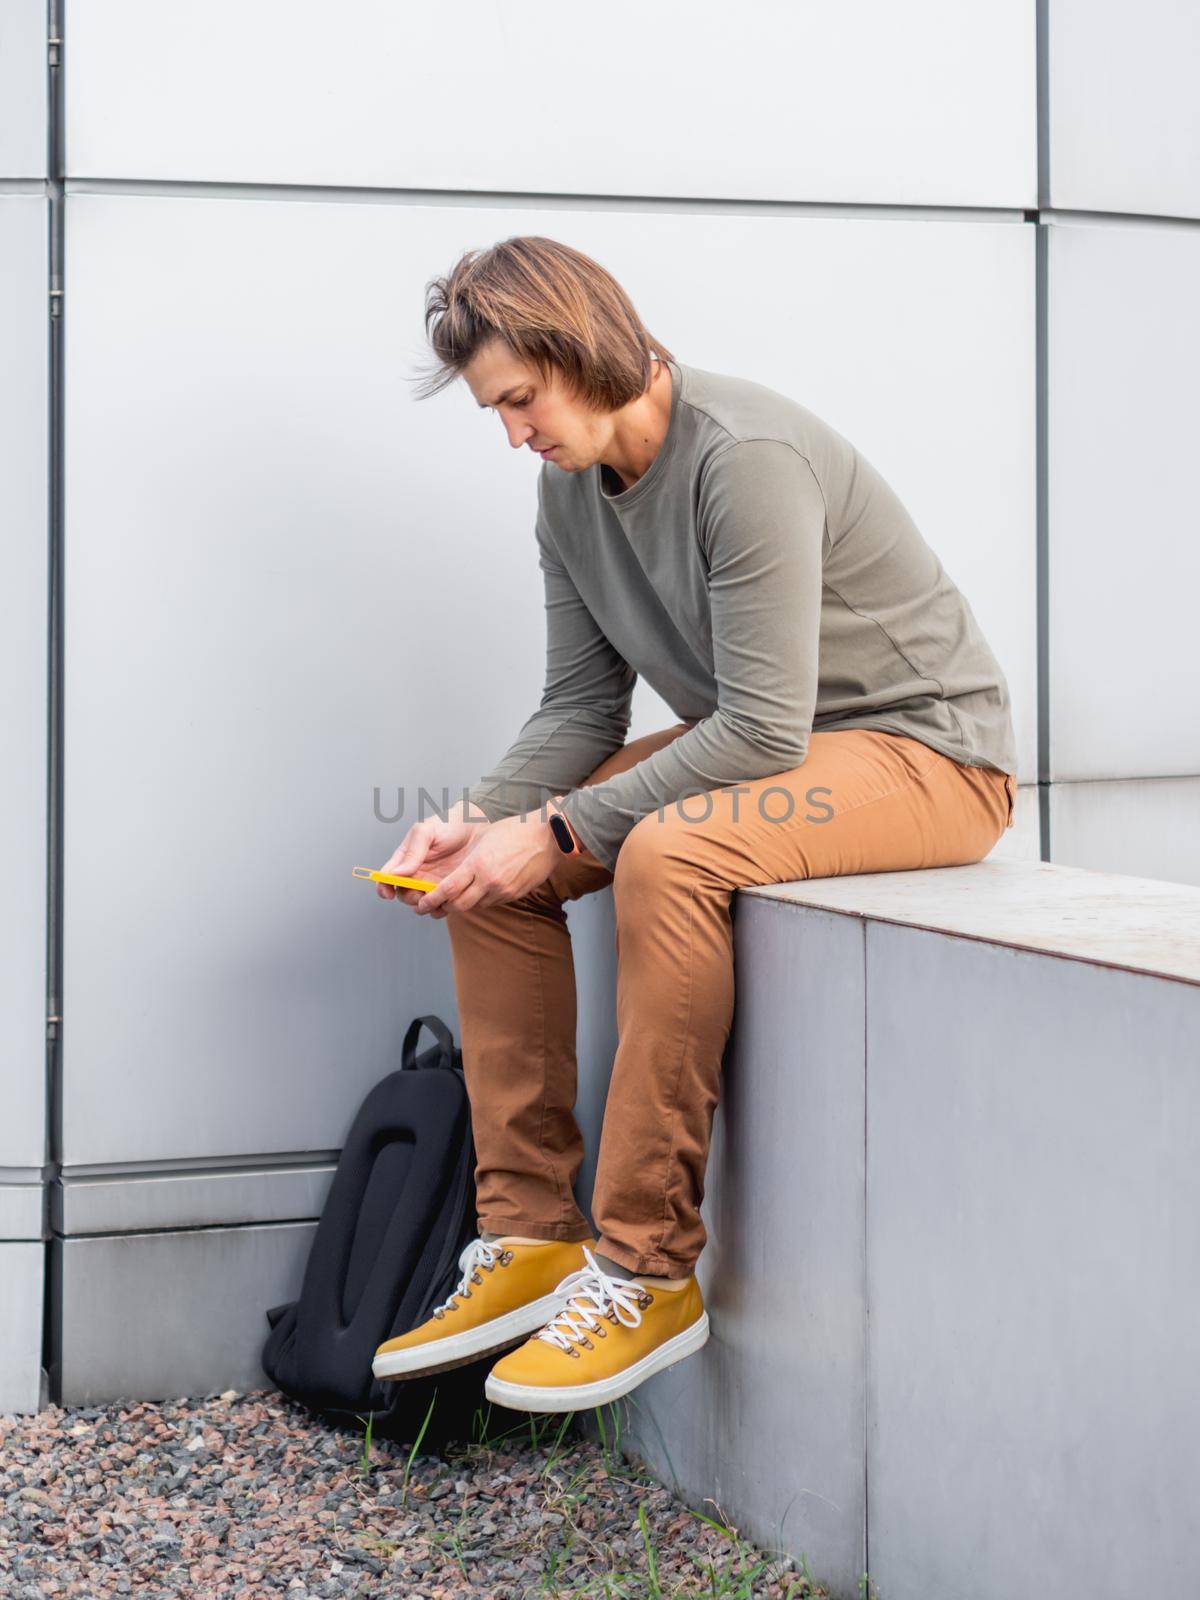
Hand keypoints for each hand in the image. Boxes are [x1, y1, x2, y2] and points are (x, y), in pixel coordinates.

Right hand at [376, 806, 487, 910]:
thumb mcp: (426, 832)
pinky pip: (441, 906)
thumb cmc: (448, 824)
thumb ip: (412, 852)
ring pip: (422, 904)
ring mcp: (432, 884)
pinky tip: (448, 901)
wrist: (476, 827)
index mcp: (405, 860)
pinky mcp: (449, 890)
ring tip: (435, 899)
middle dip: (408, 898)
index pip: (386, 878)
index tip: (388, 894)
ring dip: (425, 906)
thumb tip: (395, 874)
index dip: (383, 888)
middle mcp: (416, 874)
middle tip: (418, 894)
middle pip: (403, 895)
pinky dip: (441, 909)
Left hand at [413, 811, 560, 917]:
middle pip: (459, 905)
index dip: (432, 899)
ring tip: (458, 895)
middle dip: (445, 906)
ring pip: (475, 906)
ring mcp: (503, 890)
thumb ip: (467, 860)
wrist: (547, 838)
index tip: (423, 902)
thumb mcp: (483, 839)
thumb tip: (451, 874)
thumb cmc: (514, 832)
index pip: (447, 890)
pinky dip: (482, 900)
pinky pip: (491, 903)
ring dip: (464, 903)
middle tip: (437, 903)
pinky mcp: (514, 894)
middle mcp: (489, 881)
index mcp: (477, 864)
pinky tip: (480, 890)